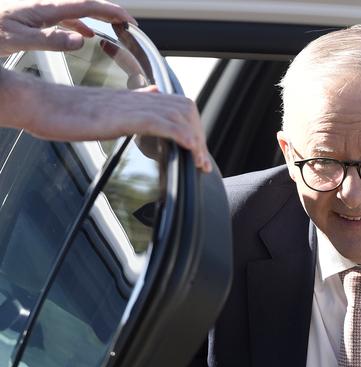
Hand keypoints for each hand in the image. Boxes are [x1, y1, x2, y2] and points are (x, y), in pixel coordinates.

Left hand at [0, 0, 135, 55]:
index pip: (87, 6)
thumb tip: (81, 41)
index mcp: (45, 9)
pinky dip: (81, 25)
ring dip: (98, 18)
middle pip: (86, 5)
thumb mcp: (18, 41)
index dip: (111, 11)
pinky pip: (65, 19)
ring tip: (113, 28)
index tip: (129, 20)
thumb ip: (51, 41)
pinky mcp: (35, 17)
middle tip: (129, 24)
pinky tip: (85, 35)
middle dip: (110, 12)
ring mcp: (40, 11)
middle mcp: (45, 6)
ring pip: (77, 12)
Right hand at [2, 70, 211, 171]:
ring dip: (195, 140)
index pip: (179, 106)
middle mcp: (139, 98)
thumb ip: (135, 102)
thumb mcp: (111, 107)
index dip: (194, 128)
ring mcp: (132, 105)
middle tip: (202, 164)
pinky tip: (188, 150)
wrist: (42, 104)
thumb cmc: (70, 110)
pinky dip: (181, 135)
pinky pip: (162, 122)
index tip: (198, 154)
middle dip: (200, 137)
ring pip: (179, 114)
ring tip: (199, 162)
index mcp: (138, 98)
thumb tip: (154, 94)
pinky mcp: (124, 116)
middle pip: (186, 110)